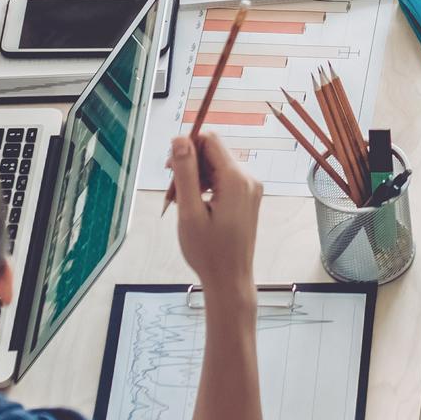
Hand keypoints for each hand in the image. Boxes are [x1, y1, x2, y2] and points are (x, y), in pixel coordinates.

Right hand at [166, 130, 261, 294]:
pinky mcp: (248, 198)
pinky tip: (195, 206)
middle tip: (172, 191)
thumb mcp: (190, 211)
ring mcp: (250, 189)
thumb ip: (185, 173)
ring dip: (196, 177)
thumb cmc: (208, 251)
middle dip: (190, 165)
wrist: (230, 279)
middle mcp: (248, 179)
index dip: (187, 147)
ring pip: (217, 166)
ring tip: (182, 203)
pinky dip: (206, 187)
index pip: (210, 141)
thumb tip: (179, 139)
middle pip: (213, 153)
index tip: (170, 168)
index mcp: (236, 179)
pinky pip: (224, 180)